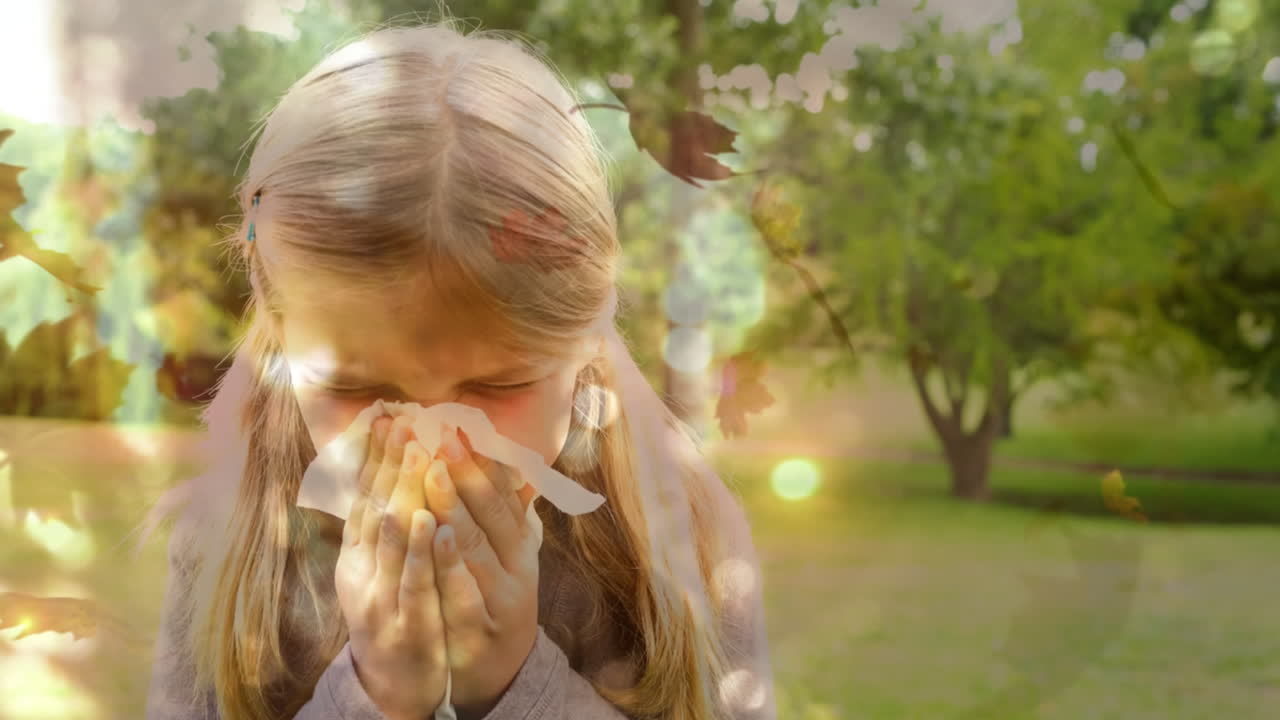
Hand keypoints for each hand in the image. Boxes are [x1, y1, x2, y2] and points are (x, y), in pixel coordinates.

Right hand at [335, 415, 449, 719]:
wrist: (390, 687)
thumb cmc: (395, 616)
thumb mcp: (387, 567)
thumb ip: (392, 524)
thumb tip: (400, 473)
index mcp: (357, 554)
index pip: (365, 495)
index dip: (376, 456)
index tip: (388, 416)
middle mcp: (360, 571)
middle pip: (374, 509)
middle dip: (390, 464)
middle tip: (403, 422)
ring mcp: (379, 598)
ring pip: (389, 543)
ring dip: (402, 496)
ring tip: (415, 458)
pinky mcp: (403, 624)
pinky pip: (412, 583)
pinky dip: (419, 553)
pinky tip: (430, 524)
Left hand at [426, 426, 541, 716]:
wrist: (499, 674)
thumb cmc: (497, 602)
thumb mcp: (510, 557)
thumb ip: (512, 514)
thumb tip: (517, 463)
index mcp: (521, 546)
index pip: (504, 496)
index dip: (483, 460)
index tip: (461, 426)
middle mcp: (516, 570)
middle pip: (492, 515)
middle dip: (465, 474)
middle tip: (441, 437)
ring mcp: (499, 601)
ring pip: (477, 548)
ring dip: (455, 507)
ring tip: (432, 472)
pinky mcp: (477, 631)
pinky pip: (464, 591)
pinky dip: (451, 564)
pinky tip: (436, 537)